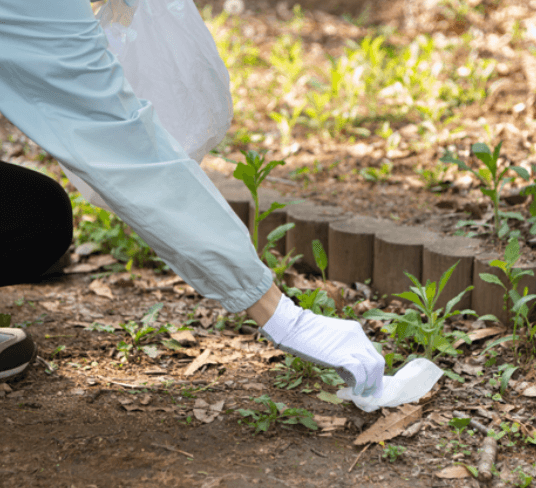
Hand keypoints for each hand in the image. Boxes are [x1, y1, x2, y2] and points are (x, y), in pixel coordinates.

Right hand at [260, 295, 384, 397]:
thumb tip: (351, 375)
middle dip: (376, 380)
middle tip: (370, 392)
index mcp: (356, 330)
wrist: (295, 328)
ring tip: (360, 393)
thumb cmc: (307, 336)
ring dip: (370, 384)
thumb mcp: (331, 342)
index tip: (370, 383)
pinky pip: (360, 373)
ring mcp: (352, 345)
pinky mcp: (343, 355)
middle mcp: (358, 336)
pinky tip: (354, 391)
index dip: (373, 371)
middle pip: (378, 361)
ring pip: (373, 367)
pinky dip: (360, 385)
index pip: (373, 353)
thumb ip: (342, 353)